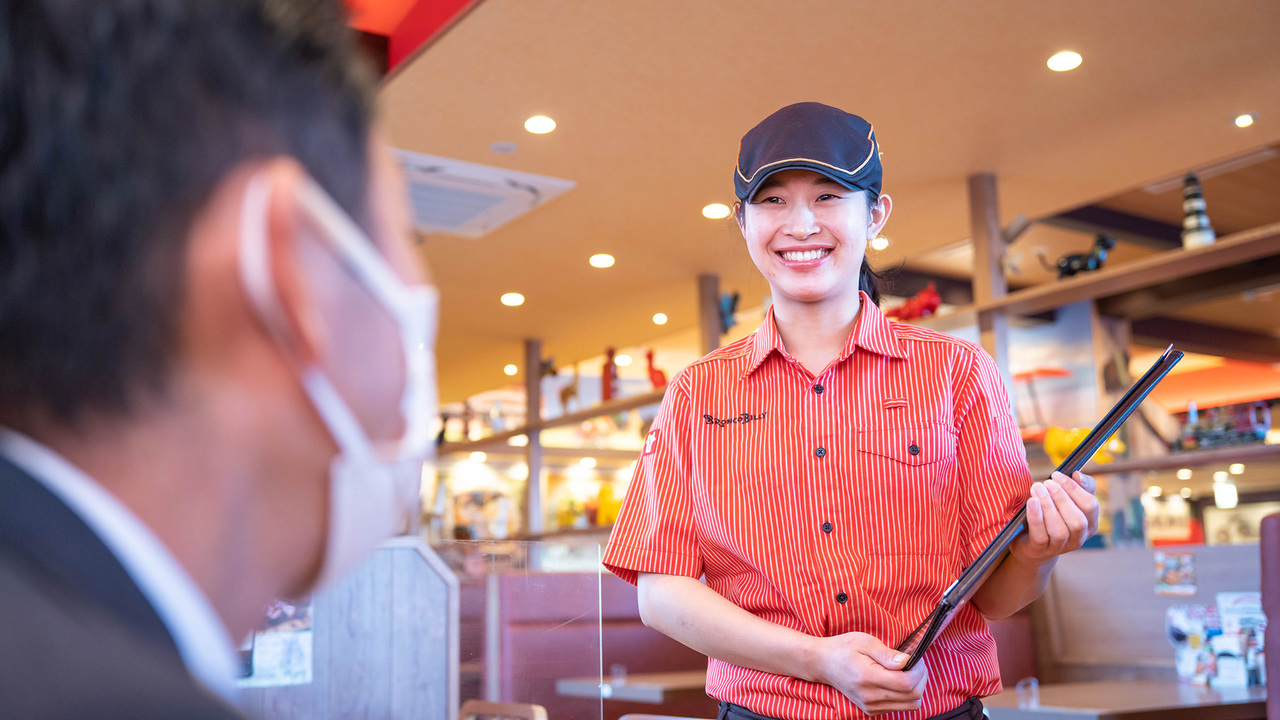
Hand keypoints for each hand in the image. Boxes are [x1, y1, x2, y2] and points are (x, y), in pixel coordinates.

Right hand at [811, 631, 926, 715]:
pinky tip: (897, 681)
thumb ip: (887, 654)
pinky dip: (905, 696)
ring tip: (907, 672)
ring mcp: (870, 706)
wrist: (823, 663)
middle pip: (913, 697)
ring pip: (910, 705)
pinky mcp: (871, 710)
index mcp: (868, 677)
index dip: (918, 671)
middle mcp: (870, 697)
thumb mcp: (865, 642)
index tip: (915, 658)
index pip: (907, 684)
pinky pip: (899, 707)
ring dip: (915, 689)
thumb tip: (907, 661)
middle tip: (914, 663)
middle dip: (921, 679)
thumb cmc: (844, 648)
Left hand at [1012, 471, 1099, 562]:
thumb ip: (1076, 487)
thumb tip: (1077, 474)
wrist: (1030, 543)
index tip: (1056, 475)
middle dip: (1062, 498)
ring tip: (1037, 488)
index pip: (1090, 506)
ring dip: (1048, 506)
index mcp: (1089, 524)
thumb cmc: (1051, 515)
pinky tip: (1032, 502)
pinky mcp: (1040, 550)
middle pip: (1078, 520)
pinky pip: (1040, 536)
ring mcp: (1060, 547)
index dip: (1075, 488)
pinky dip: (1036, 517)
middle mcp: (1078, 538)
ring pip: (1060, 530)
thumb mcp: (1065, 501)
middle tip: (1046, 483)